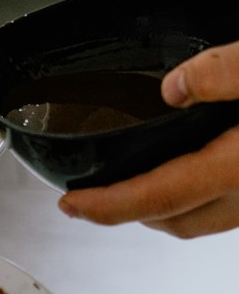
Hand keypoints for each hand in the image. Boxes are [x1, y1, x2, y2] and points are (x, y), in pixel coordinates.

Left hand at [58, 41, 238, 237]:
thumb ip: (224, 73)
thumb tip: (174, 87)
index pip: (158, 196)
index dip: (107, 205)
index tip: (70, 204)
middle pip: (174, 220)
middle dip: (125, 212)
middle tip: (86, 199)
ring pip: (200, 219)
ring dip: (160, 209)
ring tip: (126, 186)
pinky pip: (222, 206)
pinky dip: (191, 197)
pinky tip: (183, 168)